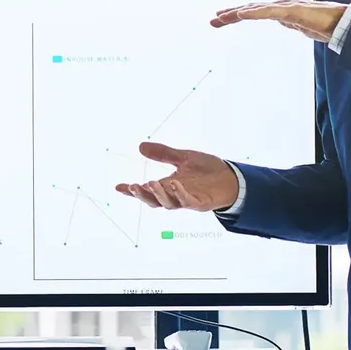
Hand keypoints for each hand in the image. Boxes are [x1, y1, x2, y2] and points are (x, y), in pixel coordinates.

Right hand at [115, 141, 239, 210]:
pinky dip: (180, 194)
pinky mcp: (202, 202)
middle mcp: (176, 195)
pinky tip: (174, 184)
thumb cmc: (208, 170)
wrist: (232, 177)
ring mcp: (188, 200)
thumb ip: (163, 154)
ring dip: (159, 195)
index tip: (118, 187)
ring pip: (169, 203)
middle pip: (154, 201)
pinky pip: (188, 201)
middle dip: (143, 195)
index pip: (147, 191)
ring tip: (151, 183)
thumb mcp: (183, 158)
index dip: (133, 191)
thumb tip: (141, 146)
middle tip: (134, 186)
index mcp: (169, 186)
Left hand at [210, 0, 348, 42]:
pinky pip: (268, 11)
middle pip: (250, 8)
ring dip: (236, 12)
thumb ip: (294, 23)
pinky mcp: (291, 11)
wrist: (343, 23)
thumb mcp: (304, 26)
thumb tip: (287, 23)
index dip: (237, 14)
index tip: (222, 19)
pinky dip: (252, 12)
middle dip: (230, 14)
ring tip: (220, 17)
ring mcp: (286, 7)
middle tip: (213, 20)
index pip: (255, 12)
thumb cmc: (326, 24)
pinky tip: (240, 14)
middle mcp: (281, 6)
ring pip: (255, 8)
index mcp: (282, 11)